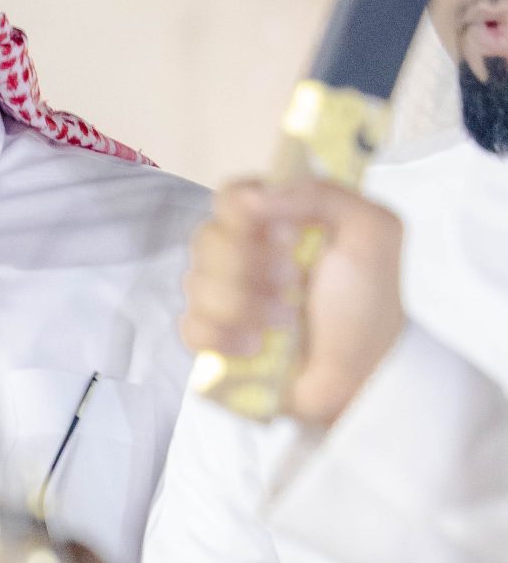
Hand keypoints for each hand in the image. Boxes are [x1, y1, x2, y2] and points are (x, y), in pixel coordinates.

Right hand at [182, 177, 403, 425]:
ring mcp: (224, 298)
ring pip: (196, 285)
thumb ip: (321, 193)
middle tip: (293, 282)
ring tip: (286, 322)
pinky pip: (191, 328)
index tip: (287, 236)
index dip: (246, 215)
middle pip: (206, 240)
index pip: (228, 197)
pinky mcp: (214, 341)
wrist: (365, 370)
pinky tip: (257, 347)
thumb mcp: (370, 230)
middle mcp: (241, 254)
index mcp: (273, 221)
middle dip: (251, 265)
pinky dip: (224, 337)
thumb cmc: (367, 300)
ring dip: (246, 304)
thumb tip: (256, 198)